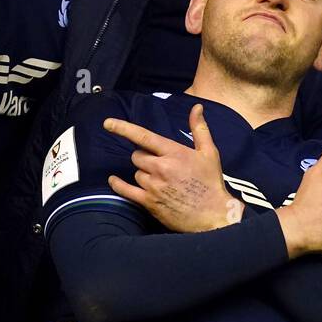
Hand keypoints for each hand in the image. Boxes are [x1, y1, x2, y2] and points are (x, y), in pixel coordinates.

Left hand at [105, 104, 241, 232]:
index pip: (144, 136)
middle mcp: (160, 167)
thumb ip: (199, 128)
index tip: (107, 123)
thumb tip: (196, 107)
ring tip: (160, 180)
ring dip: (143, 173)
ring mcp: (153, 186)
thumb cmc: (211, 182)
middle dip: (144, 157)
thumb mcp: (209, 152)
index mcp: (174, 153)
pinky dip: (118, 185)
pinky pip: (126, 190)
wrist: (213, 214)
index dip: (123, 128)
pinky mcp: (149, 202)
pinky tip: (113, 180)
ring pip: (136, 172)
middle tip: (159, 164)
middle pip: (137, 155)